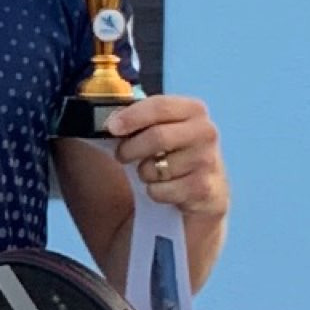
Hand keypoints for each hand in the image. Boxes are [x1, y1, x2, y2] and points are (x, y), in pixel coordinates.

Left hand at [106, 91, 227, 220]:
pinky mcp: (204, 191)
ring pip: (157, 167)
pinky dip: (154, 193)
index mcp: (192, 110)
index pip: (160, 106)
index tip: (111, 127)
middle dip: (131, 149)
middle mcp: (205, 132)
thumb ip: (134, 120)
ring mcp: (208, 162)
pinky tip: (166, 191)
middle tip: (122, 156)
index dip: (131, 116)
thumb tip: (101, 115)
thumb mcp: (154, 133)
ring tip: (152, 174)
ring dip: (144, 174)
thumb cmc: (168, 160)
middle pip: (158, 137)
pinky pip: (162, 191)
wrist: (196, 203)